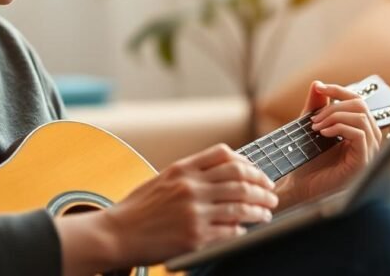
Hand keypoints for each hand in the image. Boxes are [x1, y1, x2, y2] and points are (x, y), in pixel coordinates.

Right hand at [103, 143, 277, 266]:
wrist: (118, 233)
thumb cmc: (138, 209)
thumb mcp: (162, 180)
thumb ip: (189, 175)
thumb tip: (221, 176)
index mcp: (182, 169)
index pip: (224, 155)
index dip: (247, 163)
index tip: (257, 172)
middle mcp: (190, 186)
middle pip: (240, 178)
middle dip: (262, 185)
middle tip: (271, 192)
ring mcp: (194, 211)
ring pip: (241, 204)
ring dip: (260, 208)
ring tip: (267, 212)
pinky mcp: (196, 235)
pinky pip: (231, 230)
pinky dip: (243, 228)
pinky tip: (247, 229)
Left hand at [277, 81, 381, 206]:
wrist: (300, 188)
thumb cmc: (307, 163)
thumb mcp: (311, 128)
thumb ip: (315, 107)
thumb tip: (318, 84)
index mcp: (359, 130)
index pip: (358, 102)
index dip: (339, 91)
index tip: (320, 88)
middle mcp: (369, 141)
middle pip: (362, 106)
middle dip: (335, 105)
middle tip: (314, 118)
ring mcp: (369, 153)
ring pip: (362, 118)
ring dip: (335, 116)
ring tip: (316, 127)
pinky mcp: (364, 163)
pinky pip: (360, 135)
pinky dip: (340, 128)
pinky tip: (324, 134)